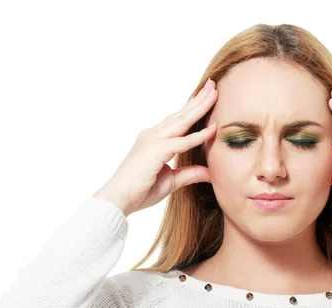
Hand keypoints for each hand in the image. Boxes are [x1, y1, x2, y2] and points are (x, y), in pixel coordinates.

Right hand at [93, 78, 218, 216]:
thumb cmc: (140, 191)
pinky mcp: (155, 151)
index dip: (192, 108)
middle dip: (198, 99)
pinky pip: (182, 142)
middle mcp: (153, 135)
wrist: (118, 199)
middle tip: (213, 84)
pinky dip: (198, 136)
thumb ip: (189, 174)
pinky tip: (213, 129)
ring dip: (199, 107)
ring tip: (214, 93)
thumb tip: (209, 172)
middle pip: (181, 114)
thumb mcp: (171, 181)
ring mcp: (153, 141)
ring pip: (182, 121)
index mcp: (154, 140)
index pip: (178, 120)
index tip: (206, 96)